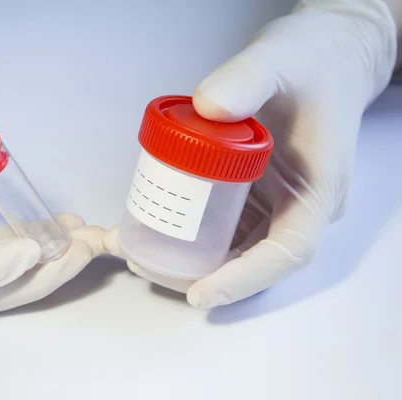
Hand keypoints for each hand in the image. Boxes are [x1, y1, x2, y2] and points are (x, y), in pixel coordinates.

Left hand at [105, 0, 398, 308]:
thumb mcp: (278, 59)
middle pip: (251, 259)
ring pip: (232, 246)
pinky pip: (220, 221)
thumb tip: (208, 107)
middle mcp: (295, 206)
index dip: (244, 279)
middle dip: (200, 274)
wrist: (320, 56)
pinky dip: (186, 230)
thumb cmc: (310, 61)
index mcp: (316, 190)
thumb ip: (247, 79)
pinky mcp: (251, 191)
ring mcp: (273, 201)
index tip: (200, 293)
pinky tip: (149, 224)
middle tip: (147, 266)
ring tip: (137, 251)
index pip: (286, 250)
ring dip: (187, 258)